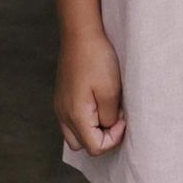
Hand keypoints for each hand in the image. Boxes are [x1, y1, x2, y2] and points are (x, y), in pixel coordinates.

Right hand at [55, 29, 125, 155]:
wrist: (80, 34)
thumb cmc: (97, 59)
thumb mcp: (111, 90)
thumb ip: (109, 117)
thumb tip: (109, 128)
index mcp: (75, 116)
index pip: (94, 148)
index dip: (113, 138)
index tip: (123, 117)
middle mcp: (63, 115)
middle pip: (82, 145)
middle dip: (101, 137)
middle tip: (115, 116)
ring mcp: (60, 106)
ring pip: (75, 134)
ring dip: (92, 129)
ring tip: (107, 109)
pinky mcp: (61, 96)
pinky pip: (71, 119)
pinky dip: (85, 119)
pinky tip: (97, 102)